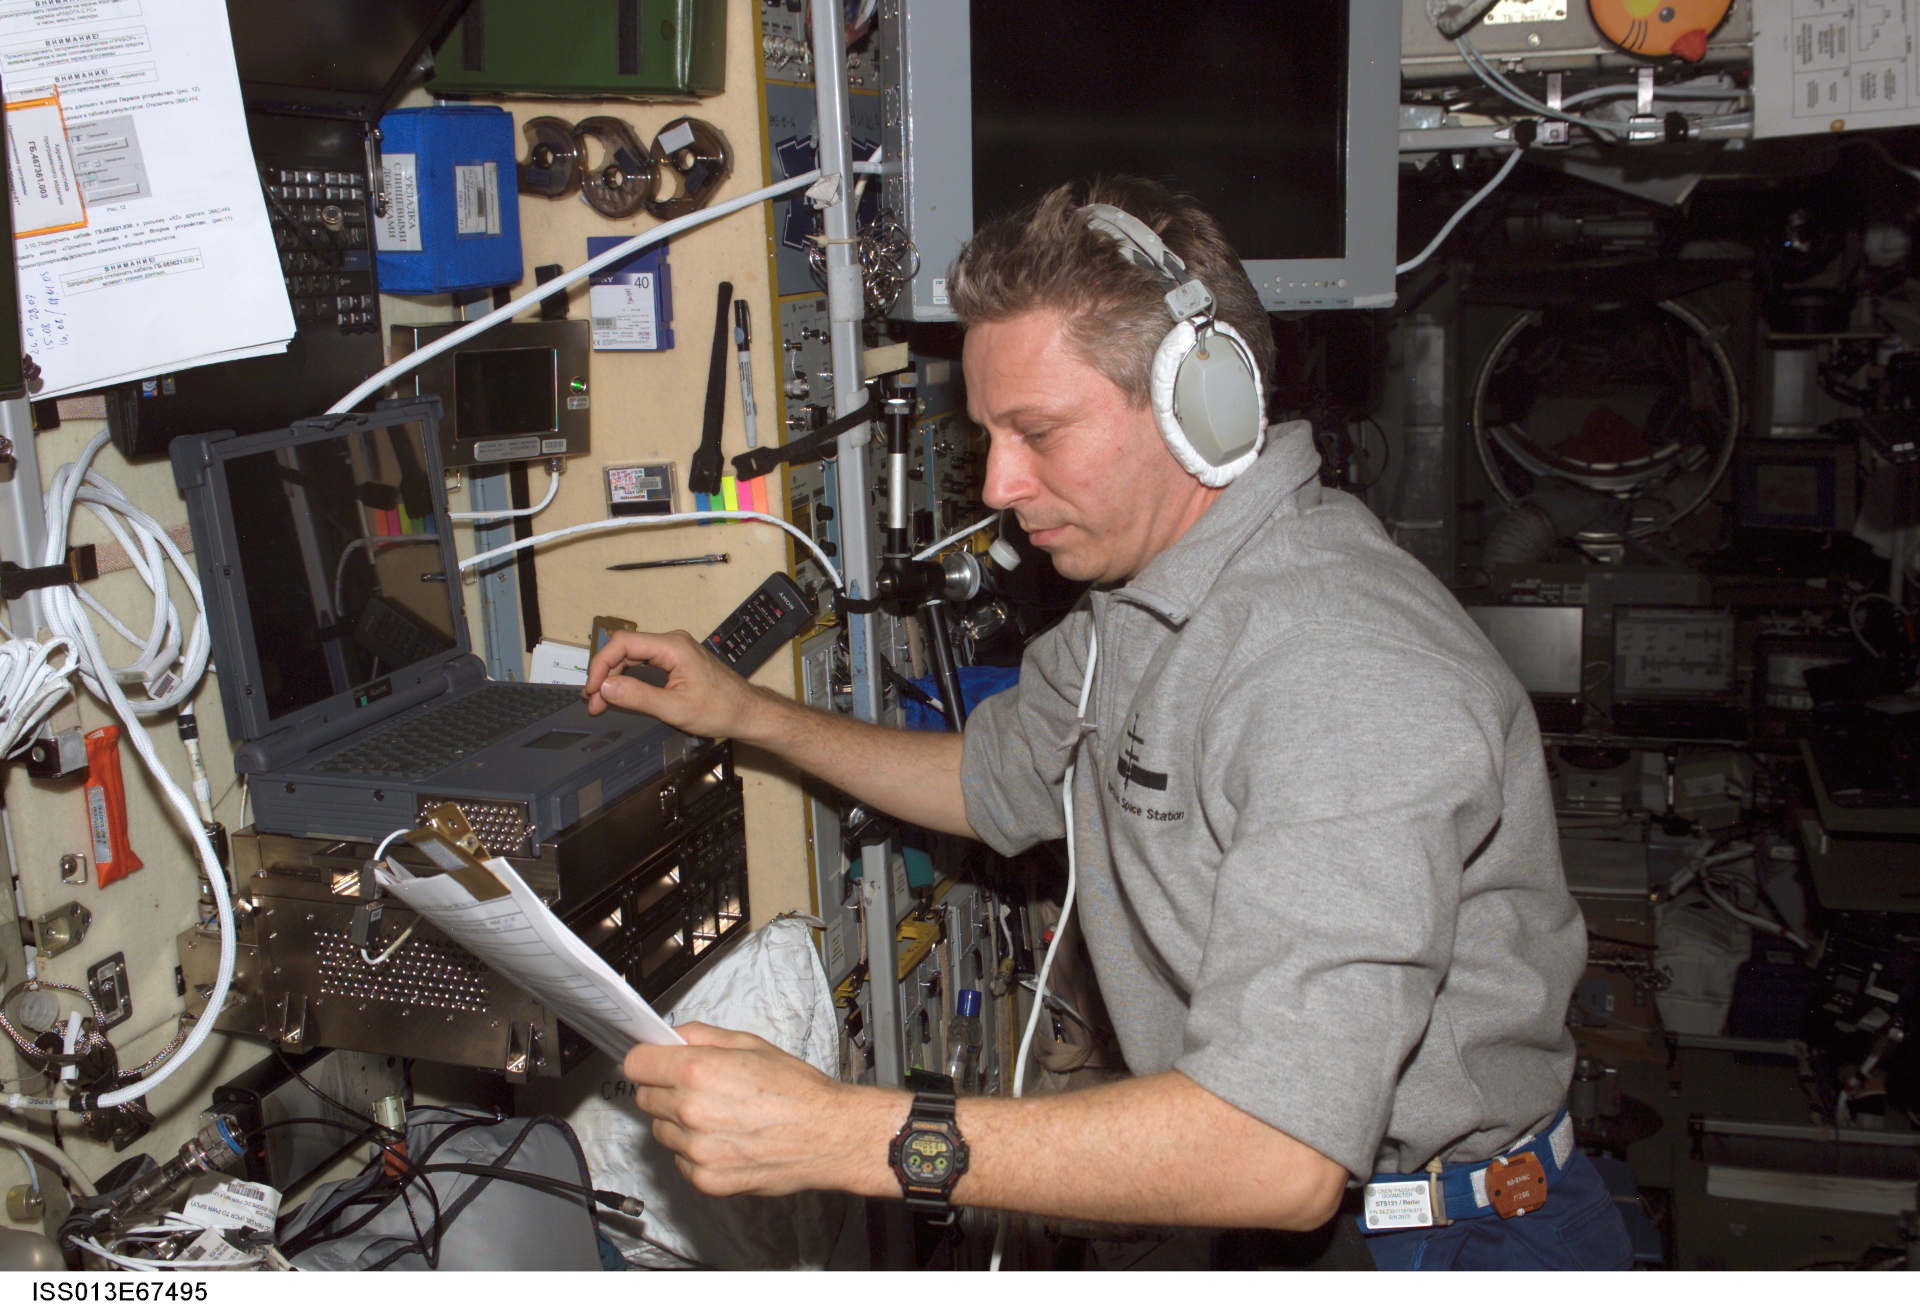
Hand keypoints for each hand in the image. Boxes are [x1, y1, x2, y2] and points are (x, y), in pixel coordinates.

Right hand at [581, 629, 762, 740]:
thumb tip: (605, 687)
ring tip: (601, 701)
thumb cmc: (721, 709)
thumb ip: (638, 696)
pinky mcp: (677, 660)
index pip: (623, 643)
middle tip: (593, 702)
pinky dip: (628, 677)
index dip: (601, 664)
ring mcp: (675, 649)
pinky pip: (644, 662)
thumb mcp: (674, 708)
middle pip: (625, 648)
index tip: (592, 689)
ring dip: (614, 677)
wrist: (747, 712)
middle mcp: (672, 642)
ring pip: (632, 656)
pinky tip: (619, 693)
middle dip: (604, 673)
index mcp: (673, 647)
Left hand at [624, 1023, 897, 1198]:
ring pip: (661, 1131)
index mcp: (697, 1071)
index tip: (655, 1062)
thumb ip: (702, 1036)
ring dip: (679, 1123)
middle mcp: (690, 1111)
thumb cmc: (796, 1088)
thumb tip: (670, 1037)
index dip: (647, 1060)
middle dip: (664, 1090)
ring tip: (719, 1116)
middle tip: (699, 1088)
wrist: (828, 1135)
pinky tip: (726, 1140)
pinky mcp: (705, 1179)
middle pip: (645, 1098)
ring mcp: (695, 1150)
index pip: (635, 1064)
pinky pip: (680, 1160)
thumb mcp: (750, 1044)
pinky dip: (695, 1151)